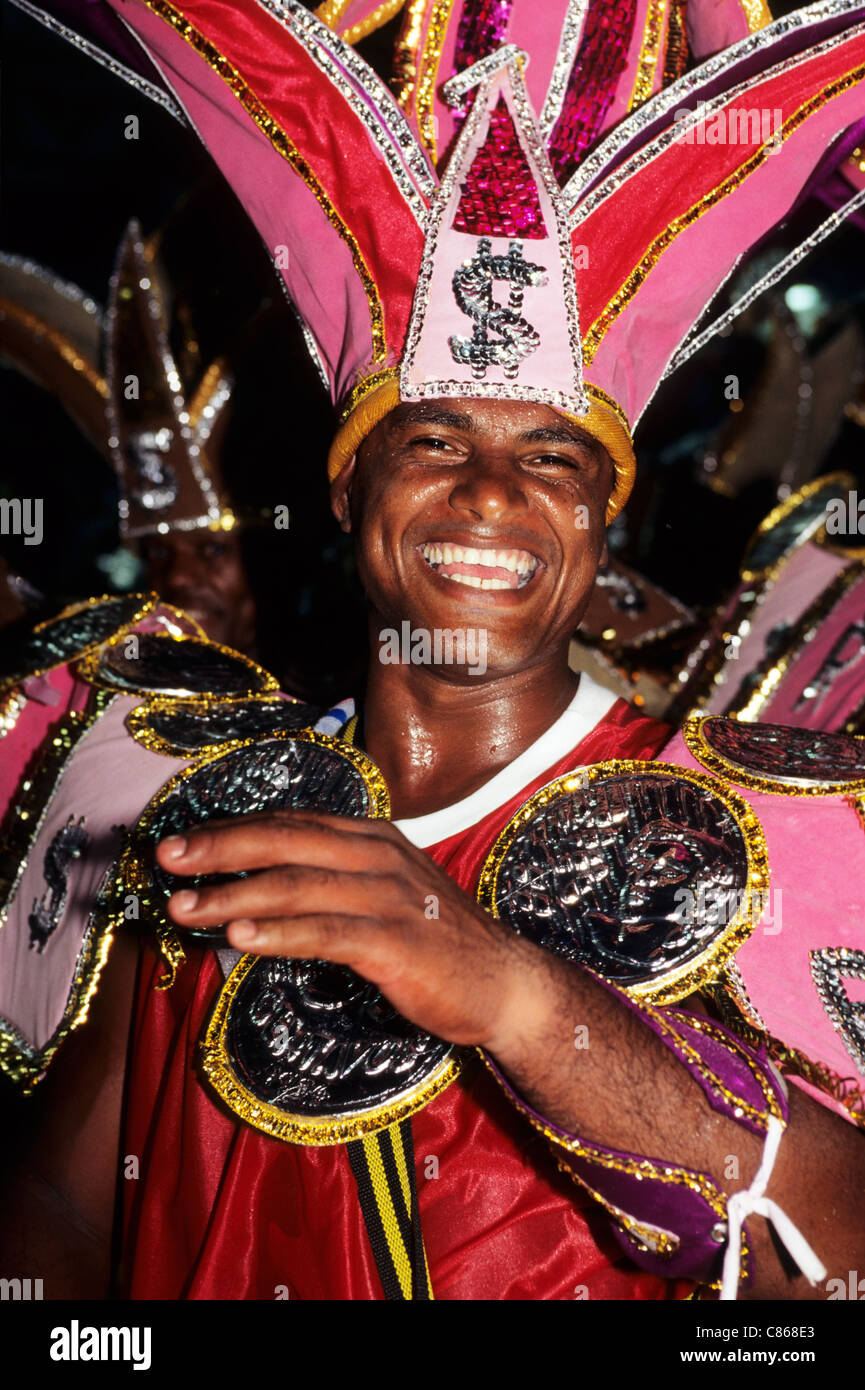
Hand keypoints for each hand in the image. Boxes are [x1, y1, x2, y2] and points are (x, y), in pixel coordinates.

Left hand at [157, 810, 547, 1049]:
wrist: (504, 983)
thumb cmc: (437, 943)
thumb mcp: (383, 896)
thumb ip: (331, 885)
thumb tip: (258, 891)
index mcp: (371, 838)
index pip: (290, 824)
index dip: (232, 830)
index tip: (183, 842)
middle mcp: (376, 856)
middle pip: (285, 841)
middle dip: (220, 847)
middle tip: (166, 858)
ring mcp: (387, 896)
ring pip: (296, 884)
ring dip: (233, 893)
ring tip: (183, 907)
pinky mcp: (393, 940)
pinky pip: (324, 931)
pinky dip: (278, 931)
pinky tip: (239, 935)